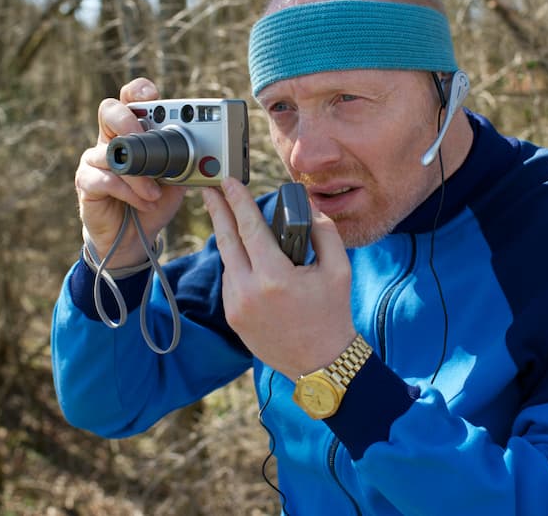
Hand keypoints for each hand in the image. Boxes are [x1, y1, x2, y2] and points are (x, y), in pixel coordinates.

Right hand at [75, 78, 186, 267]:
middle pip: (109, 110)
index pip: (130, 99)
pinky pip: (105, 179)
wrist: (137, 238)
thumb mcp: (177, 179)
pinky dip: (129, 192)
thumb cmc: (154, 201)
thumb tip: (212, 152)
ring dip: (139, 175)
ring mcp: (95, 160)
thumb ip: (186, 160)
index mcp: (133, 132)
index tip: (151, 94)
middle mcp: (111, 139)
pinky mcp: (87, 182)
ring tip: (156, 193)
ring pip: (111, 153)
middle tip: (147, 140)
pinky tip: (145, 202)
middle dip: (129, 122)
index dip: (138, 90)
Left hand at [202, 178, 354, 379]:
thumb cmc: (333, 315)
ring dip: (233, 243)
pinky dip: (239, 267)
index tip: (228, 182)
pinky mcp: (233, 318)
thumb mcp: (339, 270)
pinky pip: (231, 282)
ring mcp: (236, 307)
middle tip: (209, 189)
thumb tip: (308, 206)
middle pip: (225, 240)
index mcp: (274, 277)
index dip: (237, 201)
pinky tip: (250, 261)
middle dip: (217, 211)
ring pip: (229, 263)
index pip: (248, 228)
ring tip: (240, 226)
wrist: (321, 364)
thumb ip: (324, 232)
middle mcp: (248, 292)